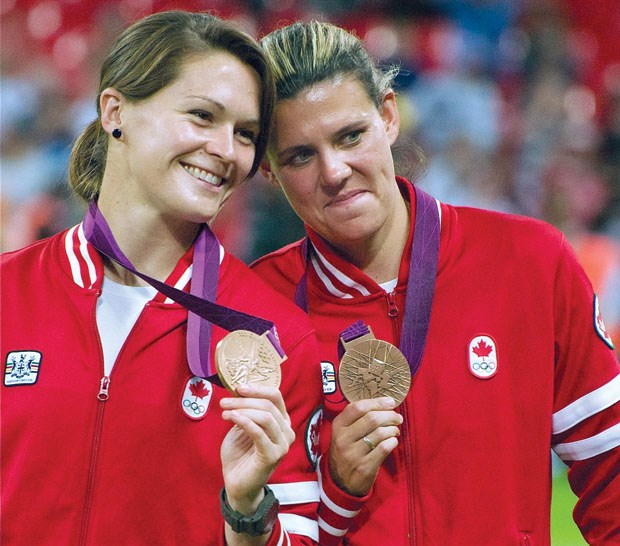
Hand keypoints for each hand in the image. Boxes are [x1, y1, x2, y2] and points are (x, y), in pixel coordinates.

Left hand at [220, 383, 294, 513]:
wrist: (236, 484)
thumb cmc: (240, 454)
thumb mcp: (242, 426)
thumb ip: (246, 410)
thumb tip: (239, 390)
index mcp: (282, 421)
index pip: (275, 396)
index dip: (257, 388)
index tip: (238, 387)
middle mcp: (287, 431)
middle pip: (268, 405)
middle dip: (245, 400)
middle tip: (224, 401)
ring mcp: (282, 444)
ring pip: (266, 416)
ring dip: (242, 409)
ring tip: (225, 411)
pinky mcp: (273, 456)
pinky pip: (259, 433)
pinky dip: (244, 421)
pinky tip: (232, 417)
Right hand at [329, 397, 402, 495]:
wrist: (340, 483)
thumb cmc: (347, 451)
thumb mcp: (343, 433)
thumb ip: (357, 418)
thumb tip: (384, 404)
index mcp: (338, 426)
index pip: (358, 407)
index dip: (377, 402)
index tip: (390, 402)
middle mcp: (343, 439)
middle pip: (372, 419)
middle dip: (390, 415)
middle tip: (397, 417)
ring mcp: (353, 454)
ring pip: (380, 433)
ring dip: (392, 429)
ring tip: (395, 430)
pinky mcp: (364, 468)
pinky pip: (384, 449)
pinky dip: (392, 442)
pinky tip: (393, 441)